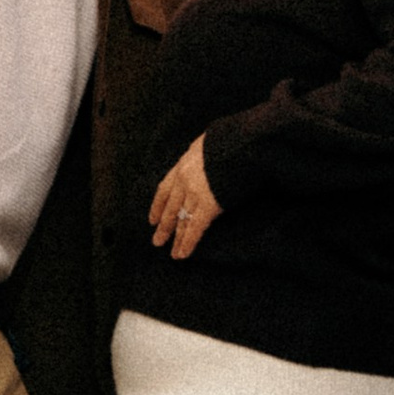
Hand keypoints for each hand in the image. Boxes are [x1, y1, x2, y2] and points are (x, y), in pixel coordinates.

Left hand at [149, 137, 219, 260]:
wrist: (240, 143)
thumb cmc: (230, 140)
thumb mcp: (207, 143)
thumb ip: (201, 156)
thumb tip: (203, 159)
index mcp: (184, 163)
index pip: (165, 188)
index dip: (158, 205)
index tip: (152, 218)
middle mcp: (184, 179)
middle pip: (171, 207)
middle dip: (164, 226)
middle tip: (157, 241)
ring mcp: (194, 193)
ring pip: (182, 220)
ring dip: (177, 239)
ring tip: (173, 254)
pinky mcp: (208, 206)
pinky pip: (195, 228)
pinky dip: (188, 243)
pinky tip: (182, 254)